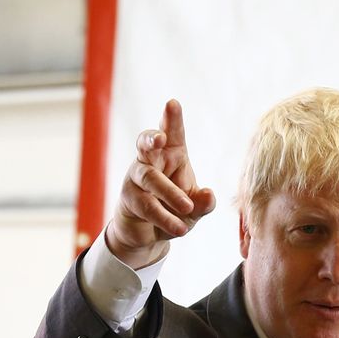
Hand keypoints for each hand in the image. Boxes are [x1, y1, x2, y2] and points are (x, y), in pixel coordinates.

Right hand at [105, 99, 216, 267]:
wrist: (151, 234)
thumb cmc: (176, 211)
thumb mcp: (196, 209)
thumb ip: (204, 203)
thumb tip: (209, 194)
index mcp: (172, 156)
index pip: (173, 134)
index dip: (172, 119)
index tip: (173, 103)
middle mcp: (152, 162)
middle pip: (146, 144)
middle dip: (152, 139)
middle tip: (161, 138)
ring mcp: (137, 178)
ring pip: (150, 178)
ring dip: (170, 193)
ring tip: (187, 209)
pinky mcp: (129, 198)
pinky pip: (147, 205)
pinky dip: (165, 218)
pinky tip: (180, 230)